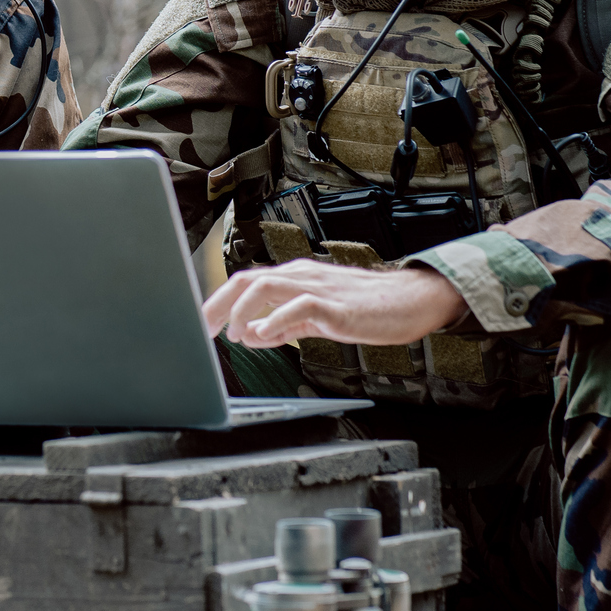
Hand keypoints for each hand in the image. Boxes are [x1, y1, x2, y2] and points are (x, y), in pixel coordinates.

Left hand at [202, 260, 466, 347]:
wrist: (411, 301)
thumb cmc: (365, 308)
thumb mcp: (315, 320)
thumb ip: (283, 326)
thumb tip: (250, 334)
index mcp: (293, 278)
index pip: (245, 281)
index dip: (217, 301)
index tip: (199, 324)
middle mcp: (300, 276)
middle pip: (246, 279)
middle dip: (217, 304)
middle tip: (201, 330)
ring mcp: (317, 287)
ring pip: (266, 285)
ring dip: (242, 310)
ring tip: (234, 335)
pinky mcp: (335, 304)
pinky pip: (299, 305)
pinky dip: (277, 319)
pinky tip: (265, 335)